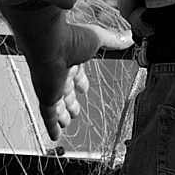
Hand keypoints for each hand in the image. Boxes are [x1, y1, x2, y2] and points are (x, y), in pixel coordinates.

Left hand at [24, 12, 128, 140]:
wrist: (47, 42)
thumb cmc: (69, 38)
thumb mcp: (97, 39)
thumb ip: (112, 40)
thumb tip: (128, 38)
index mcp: (71, 60)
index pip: (76, 75)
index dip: (81, 82)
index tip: (83, 88)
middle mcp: (59, 74)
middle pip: (66, 92)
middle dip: (70, 102)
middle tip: (75, 110)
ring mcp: (51, 87)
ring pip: (57, 106)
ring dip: (62, 115)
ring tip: (66, 123)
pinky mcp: (46, 97)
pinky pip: (48, 116)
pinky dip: (51, 126)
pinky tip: (54, 136)